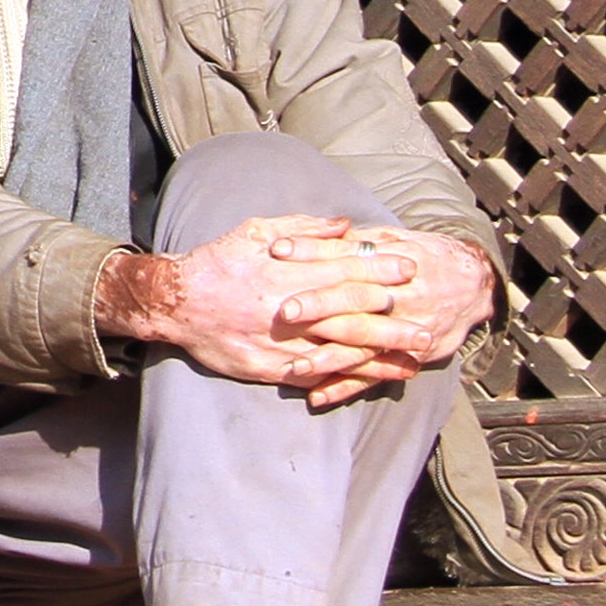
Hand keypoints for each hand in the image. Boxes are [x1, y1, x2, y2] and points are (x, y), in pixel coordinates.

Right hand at [96, 214, 427, 393]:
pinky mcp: (274, 366)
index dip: (380, 269)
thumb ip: (304, 228)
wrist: (178, 301)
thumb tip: (345, 225)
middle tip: (427, 322)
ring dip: (381, 354)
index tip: (410, 270)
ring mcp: (285, 340)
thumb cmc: (220, 261)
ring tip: (413, 357)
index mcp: (291, 271)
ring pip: (342, 348)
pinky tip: (373, 380)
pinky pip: (318, 374)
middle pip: (353, 312)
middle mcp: (293, 307)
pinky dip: (348, 378)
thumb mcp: (258, 230)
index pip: (346, 268)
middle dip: (393, 319)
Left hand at [262, 224, 495, 409]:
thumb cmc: (425, 255)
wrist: (475, 284)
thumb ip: (356, 240)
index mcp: (390, 264)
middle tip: (285, 312)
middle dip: (319, 307)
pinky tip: (318, 395)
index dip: (313, 253)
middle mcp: (397, 299)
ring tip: (295, 365)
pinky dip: (346, 387)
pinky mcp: (409, 357)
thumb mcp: (394, 240)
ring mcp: (403, 332)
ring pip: (362, 346)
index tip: (278, 251)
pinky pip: (373, 376)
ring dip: (328, 357)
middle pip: (354, 302)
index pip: (346, 257)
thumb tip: (318, 230)